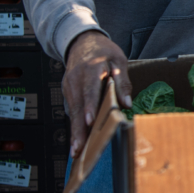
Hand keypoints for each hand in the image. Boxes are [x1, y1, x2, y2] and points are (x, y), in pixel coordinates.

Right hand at [63, 30, 131, 157]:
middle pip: (77, 106)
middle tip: (79, 148)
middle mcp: (76, 78)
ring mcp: (69, 85)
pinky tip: (77, 140)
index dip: (89, 105)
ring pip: (71, 111)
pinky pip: (70, 110)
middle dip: (78, 128)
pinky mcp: (67, 91)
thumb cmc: (104, 52)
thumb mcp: (119, 60)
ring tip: (77, 150)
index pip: (90, 89)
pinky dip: (73, 125)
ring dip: (74, 131)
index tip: (89, 121)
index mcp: (92, 68)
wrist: (82, 42)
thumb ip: (123, 81)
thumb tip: (126, 103)